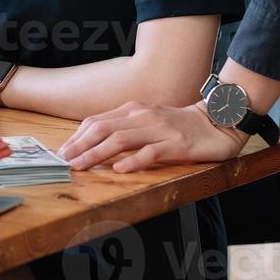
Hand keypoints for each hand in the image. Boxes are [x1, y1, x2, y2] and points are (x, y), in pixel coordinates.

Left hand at [58, 102, 248, 172]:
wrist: (216, 122)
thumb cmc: (179, 126)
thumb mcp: (147, 122)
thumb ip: (124, 129)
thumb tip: (94, 144)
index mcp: (133, 110)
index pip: (97, 121)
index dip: (77, 136)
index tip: (62, 151)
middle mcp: (143, 116)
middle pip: (104, 129)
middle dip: (81, 145)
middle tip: (64, 161)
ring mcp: (159, 129)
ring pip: (121, 139)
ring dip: (97, 153)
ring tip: (82, 166)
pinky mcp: (176, 144)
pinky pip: (150, 152)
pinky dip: (132, 161)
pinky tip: (119, 169)